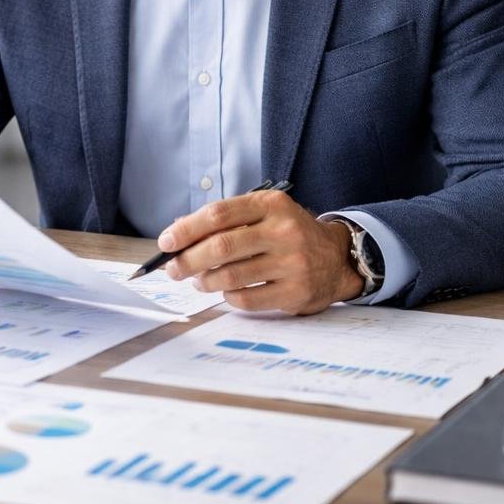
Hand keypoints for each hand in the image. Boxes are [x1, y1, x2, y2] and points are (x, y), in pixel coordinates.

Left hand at [158, 191, 364, 313]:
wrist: (337, 258)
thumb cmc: (289, 234)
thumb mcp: (264, 214)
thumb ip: (226, 220)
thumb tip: (178, 230)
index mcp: (271, 204)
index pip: (219, 214)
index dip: (187, 229)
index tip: (166, 242)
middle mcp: (284, 230)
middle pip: (222, 246)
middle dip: (189, 260)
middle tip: (174, 269)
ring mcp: (293, 262)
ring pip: (231, 275)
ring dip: (205, 281)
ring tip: (198, 281)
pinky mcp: (296, 291)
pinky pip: (247, 299)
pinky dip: (228, 297)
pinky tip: (226, 292)